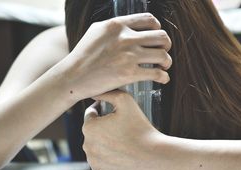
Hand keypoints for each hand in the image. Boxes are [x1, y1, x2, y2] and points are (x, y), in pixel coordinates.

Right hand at [56, 13, 171, 101]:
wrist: (73, 77)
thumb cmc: (82, 56)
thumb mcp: (95, 32)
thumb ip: (114, 27)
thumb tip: (130, 25)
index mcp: (117, 25)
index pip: (149, 20)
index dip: (158, 28)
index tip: (156, 37)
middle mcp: (125, 38)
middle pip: (161, 36)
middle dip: (166, 45)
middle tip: (163, 53)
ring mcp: (128, 56)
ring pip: (163, 55)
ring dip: (167, 61)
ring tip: (164, 66)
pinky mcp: (129, 74)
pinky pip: (157, 73)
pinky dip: (164, 77)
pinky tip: (163, 79)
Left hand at [82, 90, 164, 169]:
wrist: (153, 156)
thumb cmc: (140, 127)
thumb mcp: (125, 100)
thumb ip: (107, 93)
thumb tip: (94, 92)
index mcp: (89, 127)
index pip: (90, 114)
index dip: (101, 110)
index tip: (113, 112)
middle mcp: (86, 145)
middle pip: (92, 131)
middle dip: (103, 126)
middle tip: (120, 127)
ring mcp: (92, 160)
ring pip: (95, 146)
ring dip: (103, 141)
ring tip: (121, 140)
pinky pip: (99, 160)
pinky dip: (107, 156)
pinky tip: (120, 153)